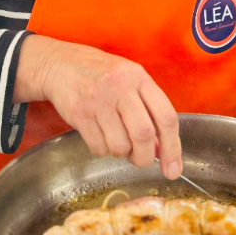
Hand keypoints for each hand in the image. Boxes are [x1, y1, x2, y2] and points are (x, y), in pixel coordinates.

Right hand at [16, 35, 182, 178]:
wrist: (62, 64)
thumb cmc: (103, 75)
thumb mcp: (131, 81)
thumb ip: (149, 110)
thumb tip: (161, 150)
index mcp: (139, 78)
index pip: (166, 117)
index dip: (173, 148)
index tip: (173, 170)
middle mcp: (121, 87)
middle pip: (143, 134)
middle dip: (145, 156)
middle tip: (141, 160)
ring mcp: (99, 100)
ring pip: (120, 145)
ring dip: (122, 153)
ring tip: (117, 141)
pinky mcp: (79, 114)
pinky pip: (98, 147)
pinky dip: (103, 150)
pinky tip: (100, 136)